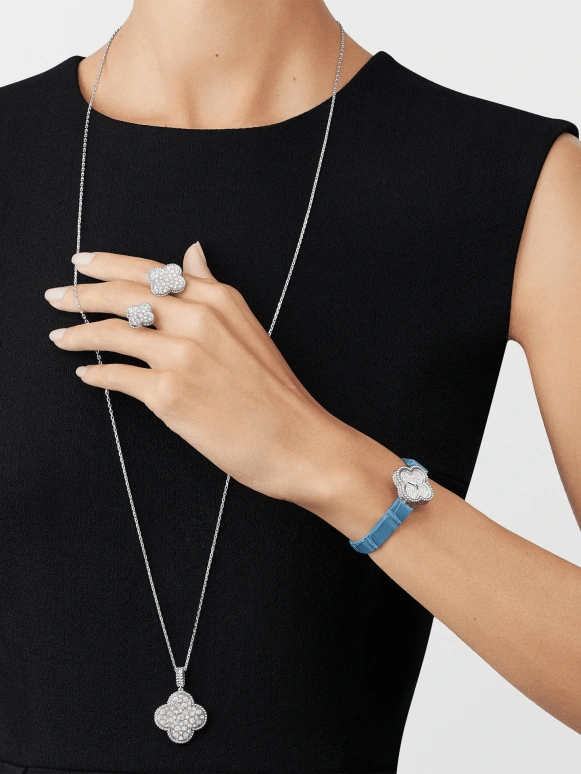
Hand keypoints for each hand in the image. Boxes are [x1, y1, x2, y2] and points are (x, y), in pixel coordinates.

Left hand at [44, 242, 356, 513]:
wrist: (298, 441)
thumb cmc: (276, 392)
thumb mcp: (248, 327)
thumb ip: (212, 289)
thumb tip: (191, 253)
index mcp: (218, 300)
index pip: (149, 271)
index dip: (107, 264)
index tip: (81, 263)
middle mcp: (198, 320)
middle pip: (123, 296)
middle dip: (81, 294)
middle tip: (55, 296)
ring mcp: (182, 357)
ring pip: (113, 334)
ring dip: (79, 334)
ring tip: (61, 337)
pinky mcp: (170, 395)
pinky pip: (118, 377)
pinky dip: (96, 375)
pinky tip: (86, 375)